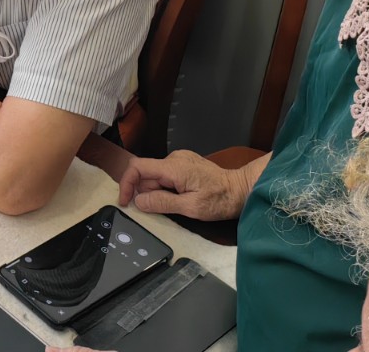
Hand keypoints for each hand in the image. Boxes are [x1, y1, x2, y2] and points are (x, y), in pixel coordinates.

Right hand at [118, 149, 251, 221]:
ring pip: (156, 176)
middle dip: (146, 193)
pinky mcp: (185, 164)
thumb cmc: (221, 200)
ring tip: (177, 204)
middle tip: (160, 210)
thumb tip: (139, 201)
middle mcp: (174, 159)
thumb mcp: (191, 208)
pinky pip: (166, 175)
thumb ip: (163, 203)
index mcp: (173, 167)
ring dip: (158, 192)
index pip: (137, 167)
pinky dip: (165, 188)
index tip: (126, 202)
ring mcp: (180, 160)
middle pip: (147, 174)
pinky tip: (180, 197)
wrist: (242, 189)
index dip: (126, 184)